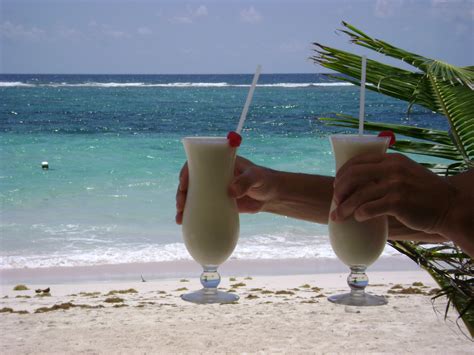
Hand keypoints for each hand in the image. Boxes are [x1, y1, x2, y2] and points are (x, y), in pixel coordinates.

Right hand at [175, 156, 275, 223]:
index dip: (186, 173)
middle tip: (181, 204)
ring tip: (180, 218)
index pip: (196, 164)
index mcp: (218, 163)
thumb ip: (245, 182)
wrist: (271, 196)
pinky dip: (192, 216)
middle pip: (190, 182)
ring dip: (183, 206)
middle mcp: (212, 175)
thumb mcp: (256, 177)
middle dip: (181, 193)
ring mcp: (213, 190)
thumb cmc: (264, 180)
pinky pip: (201, 208)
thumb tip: (230, 191)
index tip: (183, 184)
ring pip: (192, 196)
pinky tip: (185, 225)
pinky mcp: (216, 203)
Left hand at [331, 153, 456, 233]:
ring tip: (338, 216)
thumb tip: (357, 183)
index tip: (336, 186)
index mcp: (392, 159)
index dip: (342, 174)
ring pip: (358, 195)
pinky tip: (358, 218)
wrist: (450, 206)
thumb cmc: (424, 192)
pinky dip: (359, 214)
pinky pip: (369, 208)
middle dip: (339, 190)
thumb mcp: (406, 173)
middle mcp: (392, 169)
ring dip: (344, 207)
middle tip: (335, 201)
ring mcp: (395, 185)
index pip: (357, 162)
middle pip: (353, 176)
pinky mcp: (398, 202)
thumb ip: (386, 173)